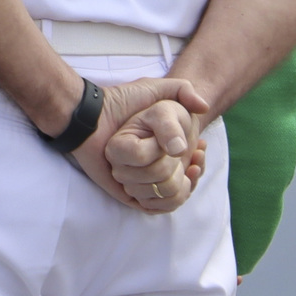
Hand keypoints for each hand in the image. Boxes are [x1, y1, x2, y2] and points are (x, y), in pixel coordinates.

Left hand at [63, 78, 212, 212]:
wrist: (92, 117)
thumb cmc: (121, 102)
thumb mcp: (154, 89)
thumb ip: (181, 89)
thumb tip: (203, 108)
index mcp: (161, 149)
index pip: (190, 165)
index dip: (199, 160)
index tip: (200, 148)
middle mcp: (153, 166)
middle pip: (184, 182)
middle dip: (189, 168)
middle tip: (191, 156)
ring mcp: (142, 180)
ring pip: (174, 194)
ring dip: (181, 182)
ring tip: (183, 166)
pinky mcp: (129, 193)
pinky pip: (156, 206)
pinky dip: (168, 197)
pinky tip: (173, 179)